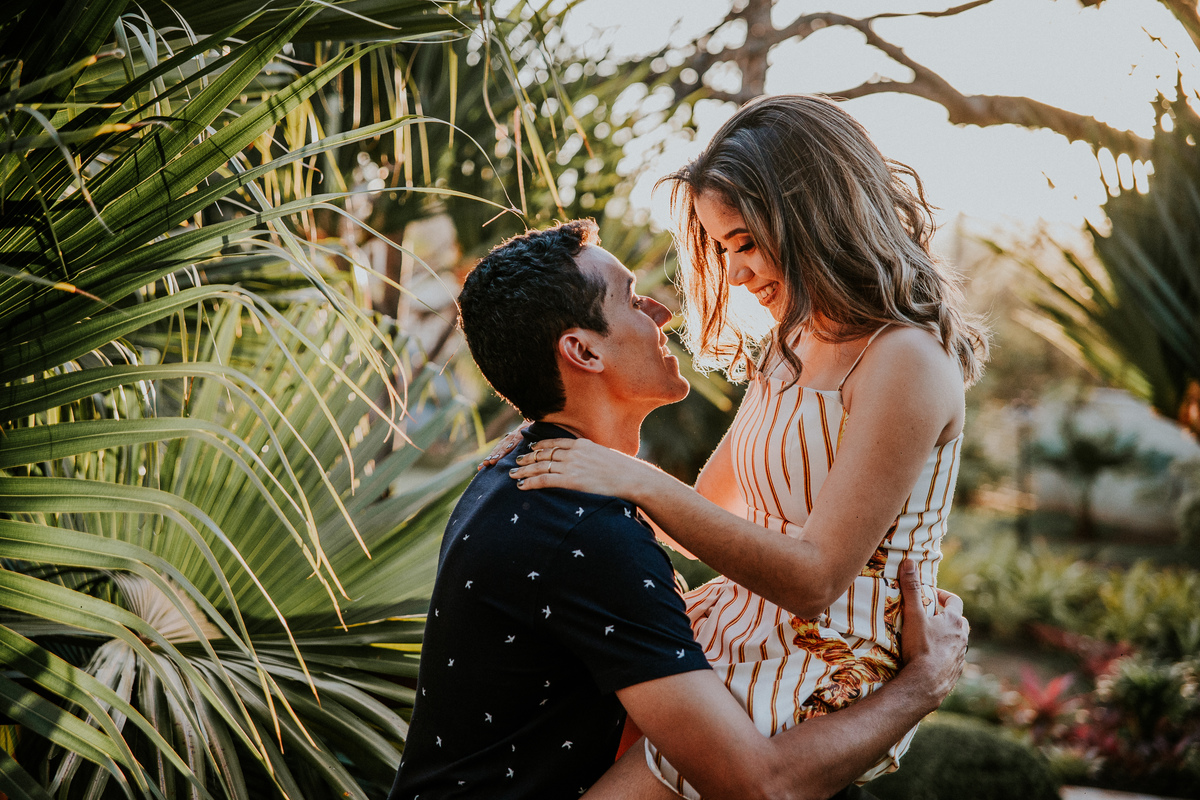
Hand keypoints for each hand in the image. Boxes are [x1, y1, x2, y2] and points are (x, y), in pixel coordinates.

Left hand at [478, 423, 529, 470]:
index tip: (480, 468)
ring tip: (492, 461)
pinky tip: (508, 449)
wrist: (537, 419)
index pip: (497, 451)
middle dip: (492, 457)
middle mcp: (510, 437)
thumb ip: (515, 454)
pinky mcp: (524, 430)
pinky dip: (512, 443)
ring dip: (499, 453)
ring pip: (506, 444)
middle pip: (499, 448)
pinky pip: (518, 438)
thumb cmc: (531, 435)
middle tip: (485, 465)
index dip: (489, 458)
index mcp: (509, 441)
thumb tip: (512, 471)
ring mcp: (516, 433)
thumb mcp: (522, 444)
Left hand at [507, 438, 658, 501]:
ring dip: (525, 470)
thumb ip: (591, 456)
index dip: (540, 445)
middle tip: (517, 461)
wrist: (631, 477)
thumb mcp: (604, 455)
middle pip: (544, 454)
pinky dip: (531, 482)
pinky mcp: (571, 480)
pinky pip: (545, 480)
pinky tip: (522, 486)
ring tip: (513, 474)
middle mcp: (574, 452)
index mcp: (582, 444)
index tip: (531, 448)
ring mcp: (572, 466)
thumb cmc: (623, 470)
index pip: (555, 442)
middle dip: (528, 458)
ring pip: (540, 466)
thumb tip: (587, 462)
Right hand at [896, 559, 967, 710]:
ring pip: (958, 640)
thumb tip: (909, 561)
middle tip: (930, 616)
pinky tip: (932, 658)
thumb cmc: (921, 648)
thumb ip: (912, 588)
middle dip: (946, 616)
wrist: (926, 685)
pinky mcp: (955, 672)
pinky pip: (953, 658)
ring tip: (930, 637)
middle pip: (959, 621)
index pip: (954, 601)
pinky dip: (945, 654)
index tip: (931, 594)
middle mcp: (962, 637)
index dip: (943, 595)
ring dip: (947, 636)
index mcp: (954, 621)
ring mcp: (960, 656)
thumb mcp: (913, 615)